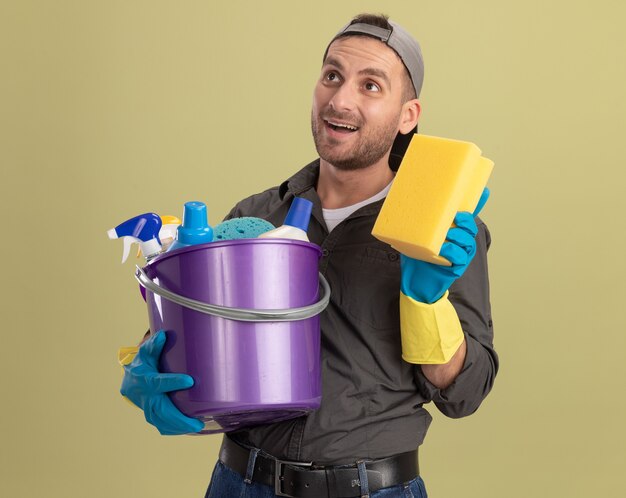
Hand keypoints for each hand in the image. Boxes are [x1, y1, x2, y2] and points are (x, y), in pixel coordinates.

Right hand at [120, 330, 203, 434]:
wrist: (130, 380)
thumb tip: (163, 335)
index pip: (158, 382)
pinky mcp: (150, 415)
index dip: (173, 382)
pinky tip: (188, 430)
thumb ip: (154, 345)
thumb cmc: (143, 363)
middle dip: (179, 417)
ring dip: (178, 426)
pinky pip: (161, 426)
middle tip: (198, 422)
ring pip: (161, 421)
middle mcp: (145, 396)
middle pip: (161, 410)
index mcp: (144, 379)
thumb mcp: (146, 352)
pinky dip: (174, 429)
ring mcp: (147, 408)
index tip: (190, 380)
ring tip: (197, 426)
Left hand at [400, 188, 488, 303]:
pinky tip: (443, 247)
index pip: (468, 215)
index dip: (479, 203)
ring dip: (459, 235)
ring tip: (449, 233)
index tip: (486, 191)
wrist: (415, 280)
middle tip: (456, 217)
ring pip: (468, 241)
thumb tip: (411, 202)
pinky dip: (452, 250)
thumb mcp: (417, 234)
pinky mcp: (457, 267)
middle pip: (470, 227)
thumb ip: (420, 222)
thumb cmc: (417, 255)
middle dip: (466, 220)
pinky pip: (460, 257)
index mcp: (454, 231)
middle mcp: (461, 242)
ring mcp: (461, 254)